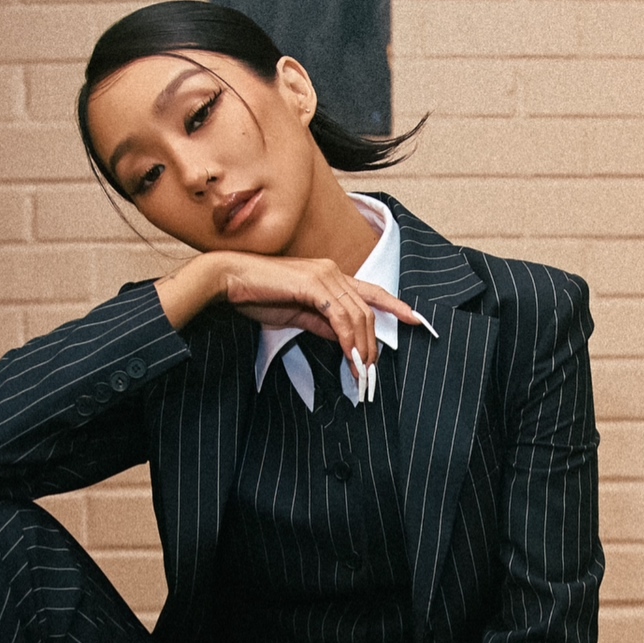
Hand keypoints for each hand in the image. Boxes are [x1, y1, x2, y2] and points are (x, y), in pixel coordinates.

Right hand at [158, 251, 430, 381]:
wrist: (228, 280)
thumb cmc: (257, 295)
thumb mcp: (298, 314)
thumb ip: (323, 323)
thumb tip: (344, 339)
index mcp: (330, 274)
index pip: (372, 291)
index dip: (396, 305)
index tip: (415, 320)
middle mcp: (332, 270)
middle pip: (368, 310)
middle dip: (373, 343)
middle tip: (371, 372)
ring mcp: (324, 275)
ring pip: (358, 315)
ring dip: (361, 347)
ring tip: (360, 372)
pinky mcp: (313, 284)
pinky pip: (340, 316)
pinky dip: (348, 340)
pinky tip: (349, 357)